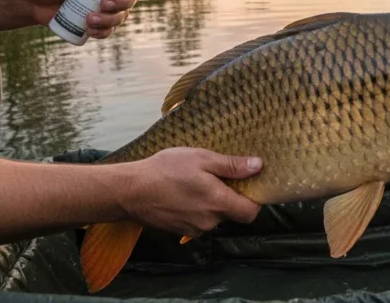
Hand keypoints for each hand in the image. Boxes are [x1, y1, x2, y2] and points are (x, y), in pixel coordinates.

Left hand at [25, 0, 148, 37]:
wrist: (31, 0)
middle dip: (122, 2)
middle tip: (103, 4)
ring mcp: (106, 5)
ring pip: (123, 15)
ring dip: (111, 20)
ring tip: (89, 20)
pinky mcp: (97, 21)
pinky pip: (110, 29)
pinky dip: (104, 32)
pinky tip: (90, 30)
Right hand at [120, 148, 261, 234]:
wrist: (131, 191)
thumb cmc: (167, 169)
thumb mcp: (202, 159)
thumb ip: (232, 166)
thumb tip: (258, 166)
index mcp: (218, 203)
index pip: (250, 213)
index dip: (255, 200)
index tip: (250, 184)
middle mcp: (208, 222)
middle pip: (231, 214)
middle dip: (230, 196)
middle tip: (219, 175)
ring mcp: (193, 229)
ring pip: (213, 217)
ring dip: (211, 202)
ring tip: (197, 180)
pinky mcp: (179, 231)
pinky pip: (198, 220)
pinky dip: (196, 208)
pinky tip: (184, 191)